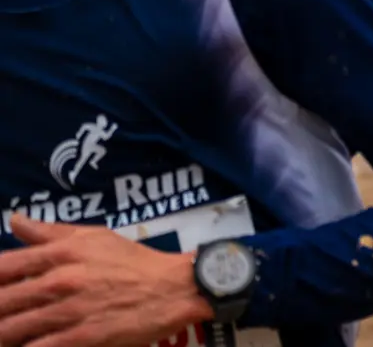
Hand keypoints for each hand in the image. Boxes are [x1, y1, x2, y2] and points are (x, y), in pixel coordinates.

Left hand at [0, 215, 211, 346]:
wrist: (174, 288)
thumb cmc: (134, 262)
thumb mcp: (94, 237)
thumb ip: (51, 232)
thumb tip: (15, 220)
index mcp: (62, 253)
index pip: (4, 266)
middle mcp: (60, 281)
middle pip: (2, 301)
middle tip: (0, 311)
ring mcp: (68, 311)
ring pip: (11, 330)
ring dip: (3, 333)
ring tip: (5, 334)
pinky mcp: (80, 339)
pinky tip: (23, 345)